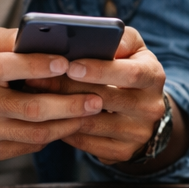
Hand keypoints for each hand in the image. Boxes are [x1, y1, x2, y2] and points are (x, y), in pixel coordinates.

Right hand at [0, 27, 104, 160]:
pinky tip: (68, 125)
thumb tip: (51, 36)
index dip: (37, 65)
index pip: (6, 67)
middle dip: (68, 104)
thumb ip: (14, 39)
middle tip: (96, 99)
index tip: (66, 62)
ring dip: (67, 124)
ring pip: (33, 133)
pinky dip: (52, 136)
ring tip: (90, 113)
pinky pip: (27, 146)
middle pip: (29, 108)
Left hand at [27, 27, 175, 165]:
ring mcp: (139, 133)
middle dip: (68, 88)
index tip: (69, 66)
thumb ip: (117, 38)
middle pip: (106, 99)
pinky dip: (65, 130)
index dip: (99, 70)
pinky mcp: (124, 152)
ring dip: (61, 111)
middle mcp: (151, 107)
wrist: (140, 110)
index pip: (131, 73)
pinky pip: (87, 143)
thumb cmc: (127, 68)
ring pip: (93, 123)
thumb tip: (96, 35)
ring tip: (34, 97)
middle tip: (36, 79)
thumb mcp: (130, 48)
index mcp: (154, 76)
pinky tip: (48, 117)